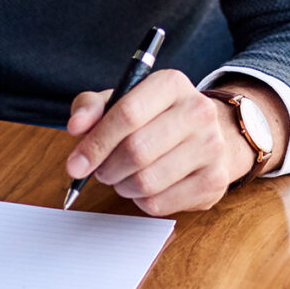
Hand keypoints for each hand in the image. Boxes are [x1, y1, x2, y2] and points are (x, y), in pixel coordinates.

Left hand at [64, 70, 279, 215]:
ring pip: (146, 181)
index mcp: (172, 84)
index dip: (95, 143)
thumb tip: (76, 126)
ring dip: (123, 186)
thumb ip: (92, 108)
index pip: (127, 114)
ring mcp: (211, 147)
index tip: (75, 164)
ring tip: (123, 178)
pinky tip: (146, 188)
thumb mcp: (122, 102)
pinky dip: (141, 200)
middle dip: (107, 169)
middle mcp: (199, 111)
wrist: (210, 136)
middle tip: (101, 172)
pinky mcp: (214, 181)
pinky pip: (160, 204)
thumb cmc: (155, 119)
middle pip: (136, 151)